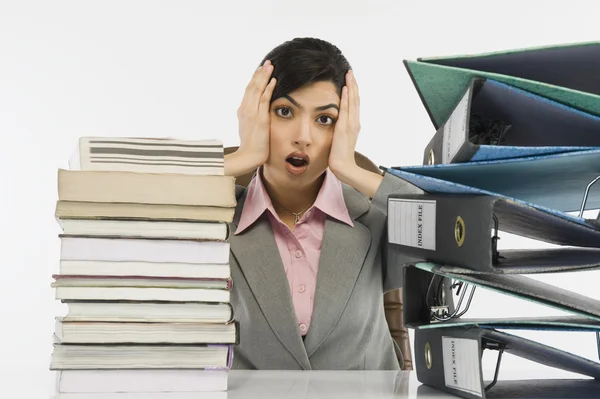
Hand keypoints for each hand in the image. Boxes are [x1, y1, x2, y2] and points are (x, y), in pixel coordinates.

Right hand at [236, 60, 276, 168]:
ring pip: (257, 90)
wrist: (248, 156)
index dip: (255, 79)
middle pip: (252, 86)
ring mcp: (252, 113)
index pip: (249, 90)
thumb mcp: (249, 128)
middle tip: (267, 63)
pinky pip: (264, 100)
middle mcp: (245, 109)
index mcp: (242, 110)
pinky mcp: (260, 119)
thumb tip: (257, 112)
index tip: (261, 69)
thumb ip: (252, 117)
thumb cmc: (251, 145)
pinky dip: (269, 89)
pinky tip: (274, 80)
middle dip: (260, 73)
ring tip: (270, 66)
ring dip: (264, 77)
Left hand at [328, 70, 383, 198]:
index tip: (349, 80)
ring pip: (353, 101)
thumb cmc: (339, 156)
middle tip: (350, 71)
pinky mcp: (344, 128)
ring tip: (349, 74)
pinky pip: (346, 109)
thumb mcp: (340, 139)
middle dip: (353, 84)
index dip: (353, 91)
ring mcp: (351, 124)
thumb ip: (340, 130)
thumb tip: (336, 124)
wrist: (343, 166)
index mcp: (353, 124)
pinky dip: (347, 98)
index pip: (354, 103)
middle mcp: (354, 122)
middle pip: (355, 98)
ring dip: (351, 86)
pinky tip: (345, 88)